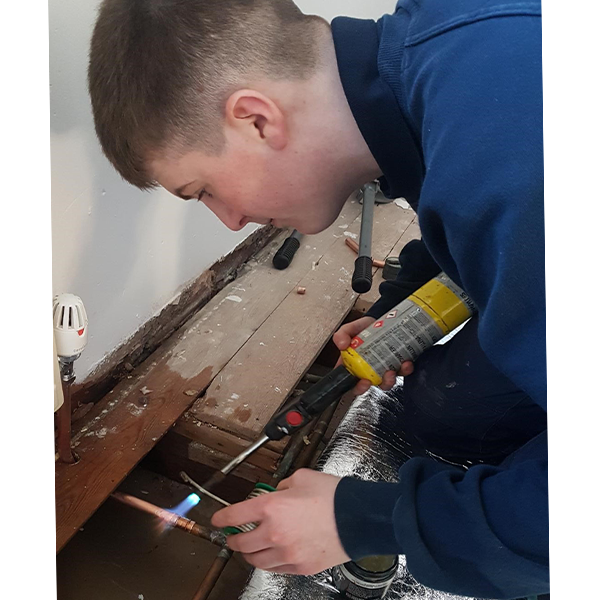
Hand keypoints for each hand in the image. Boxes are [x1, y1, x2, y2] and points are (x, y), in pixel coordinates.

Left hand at [211, 469, 349, 574]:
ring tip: (252, 546)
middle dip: (233, 539)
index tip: (218, 520)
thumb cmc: (333, 496)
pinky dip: (269, 562)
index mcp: (272, 507)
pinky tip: (273, 553)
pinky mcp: (300, 567)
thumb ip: (282, 486)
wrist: (358, 518)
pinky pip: (275, 569)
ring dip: (249, 553)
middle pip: (240, 543)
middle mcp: (274, 533)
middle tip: (233, 535)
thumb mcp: (302, 478)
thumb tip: (276, 493)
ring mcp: (287, 553)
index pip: (234, 516)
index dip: (221, 518)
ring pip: (255, 561)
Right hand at [333, 316, 413, 394]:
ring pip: (388, 381)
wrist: (381, 319)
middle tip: (382, 377)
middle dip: (379, 384)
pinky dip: (405, 369)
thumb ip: (341, 334)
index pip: (352, 382)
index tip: (364, 382)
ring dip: (392, 379)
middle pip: (372, 385)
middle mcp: (368, 369)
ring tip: (393, 369)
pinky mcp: (396, 364)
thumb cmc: (363, 328)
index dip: (358, 387)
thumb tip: (341, 345)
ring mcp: (383, 368)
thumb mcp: (349, 329)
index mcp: (353, 365)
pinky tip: (406, 362)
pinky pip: (402, 371)